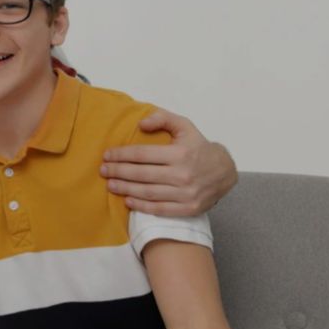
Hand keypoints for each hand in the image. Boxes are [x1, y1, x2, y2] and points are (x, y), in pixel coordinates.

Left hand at [100, 109, 236, 216]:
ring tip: (110, 184)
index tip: (106, 155)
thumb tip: (140, 124)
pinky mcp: (189, 208)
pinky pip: (160, 209)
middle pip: (141, 174)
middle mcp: (183, 175)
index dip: (121, 155)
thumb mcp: (184, 126)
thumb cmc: (199, 147)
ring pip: (148, 193)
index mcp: (180, 153)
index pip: (142, 154)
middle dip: (118, 172)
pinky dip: (142, 206)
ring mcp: (186, 194)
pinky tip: (128, 201)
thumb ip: (162, 119)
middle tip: (103, 170)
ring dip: (125, 189)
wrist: (225, 172)